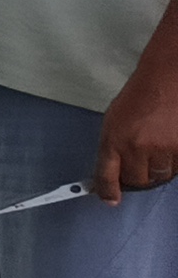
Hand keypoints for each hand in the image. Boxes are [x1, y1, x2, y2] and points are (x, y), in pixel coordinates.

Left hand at [97, 62, 177, 201]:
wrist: (167, 78)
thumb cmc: (140, 95)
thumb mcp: (115, 119)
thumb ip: (113, 145)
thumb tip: (114, 170)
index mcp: (114, 139)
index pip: (107, 175)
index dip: (108, 191)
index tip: (110, 199)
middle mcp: (137, 147)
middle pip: (137, 180)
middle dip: (138, 178)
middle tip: (141, 168)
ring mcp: (162, 148)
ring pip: (160, 176)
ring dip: (159, 170)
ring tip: (159, 150)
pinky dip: (175, 162)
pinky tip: (172, 146)